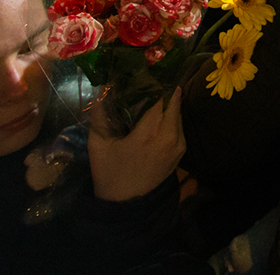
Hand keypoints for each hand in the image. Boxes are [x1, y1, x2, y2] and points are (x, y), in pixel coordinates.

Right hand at [88, 87, 186, 201]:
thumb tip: (102, 91)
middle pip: (172, 104)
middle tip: (154, 80)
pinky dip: (173, 118)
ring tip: (157, 93)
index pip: (159, 100)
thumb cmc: (109, 174)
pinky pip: (180, 127)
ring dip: (170, 104)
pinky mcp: (181, 153)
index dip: (155, 85)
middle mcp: (167, 137)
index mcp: (147, 134)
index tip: (148, 73)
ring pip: (178, 115)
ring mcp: (177, 146)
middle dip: (165, 91)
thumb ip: (99, 116)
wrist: (126, 205)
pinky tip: (161, 114)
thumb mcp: (98, 145)